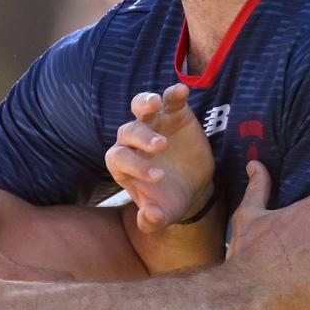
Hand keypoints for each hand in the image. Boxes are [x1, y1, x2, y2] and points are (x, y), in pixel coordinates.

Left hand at [106, 83, 213, 231]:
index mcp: (122, 164)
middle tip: (162, 147)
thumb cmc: (170, 199)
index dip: (135, 166)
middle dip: (142, 137)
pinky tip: (182, 90)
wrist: (191, 185)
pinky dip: (173, 93)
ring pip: (140, 106)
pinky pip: (169, 99)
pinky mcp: (172, 112)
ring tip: (156, 104)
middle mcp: (132, 140)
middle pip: (128, 131)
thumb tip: (148, 217)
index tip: (159, 177)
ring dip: (145, 102)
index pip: (119, 159)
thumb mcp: (164, 214)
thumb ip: (152, 220)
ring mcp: (152, 123)